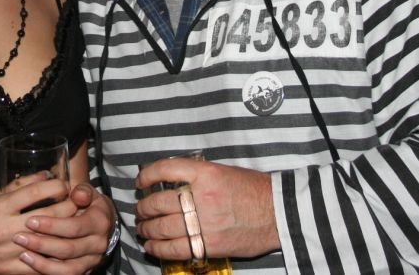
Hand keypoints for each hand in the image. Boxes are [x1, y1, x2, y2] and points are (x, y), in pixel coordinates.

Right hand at [0, 173, 73, 273]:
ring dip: (65, 234)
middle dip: (69, 208)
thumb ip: (17, 187)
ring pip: (49, 242)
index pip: (38, 192)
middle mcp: (5, 228)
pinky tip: (61, 251)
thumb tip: (44, 175)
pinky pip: (38, 266)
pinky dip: (52, 258)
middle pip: (51, 217)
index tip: (65, 186)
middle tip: (77, 204)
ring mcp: (7, 251)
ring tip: (74, 226)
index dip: (59, 187)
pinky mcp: (7, 270)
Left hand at [17, 183, 115, 274]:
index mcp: (99, 222)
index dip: (52, 225)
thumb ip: (81, 188)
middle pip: (68, 249)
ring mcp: (92, 260)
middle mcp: (98, 244)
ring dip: (42, 262)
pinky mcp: (84, 270)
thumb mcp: (87, 191)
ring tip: (22, 253)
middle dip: (42, 244)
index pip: (74, 227)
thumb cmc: (87, 203)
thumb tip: (77, 194)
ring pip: (67, 268)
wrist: (101, 223)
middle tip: (19, 237)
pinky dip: (46, 270)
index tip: (30, 221)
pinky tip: (30, 261)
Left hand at [135, 158, 278, 260]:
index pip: (166, 169)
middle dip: (144, 207)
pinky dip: (159, 248)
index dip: (147, 175)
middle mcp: (203, 197)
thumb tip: (170, 182)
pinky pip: (176, 248)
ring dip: (147, 228)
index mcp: (207, 174)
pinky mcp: (210, 244)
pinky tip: (151, 246)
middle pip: (160, 202)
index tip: (140, 180)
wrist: (279, 212)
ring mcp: (206, 223)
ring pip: (163, 227)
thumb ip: (198, 176)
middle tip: (140, 210)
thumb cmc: (253, 189)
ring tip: (142, 228)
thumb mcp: (224, 171)